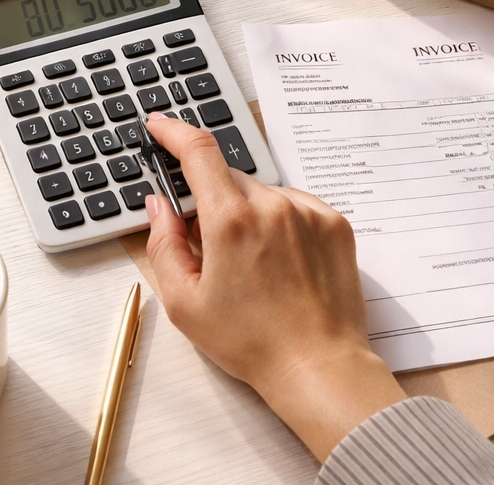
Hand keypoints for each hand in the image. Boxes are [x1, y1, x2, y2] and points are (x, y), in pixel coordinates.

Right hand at [142, 113, 405, 461]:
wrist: (318, 366)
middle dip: (212, 201)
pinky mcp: (334, 223)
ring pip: (262, 192)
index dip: (174, 132)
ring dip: (248, 212)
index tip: (160, 126)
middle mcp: (272, 205)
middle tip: (211, 246)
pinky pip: (294, 204)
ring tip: (254, 266)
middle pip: (228, 178)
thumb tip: (159, 205)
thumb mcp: (184, 302)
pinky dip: (280, 221)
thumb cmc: (252, 342)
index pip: (198, 151)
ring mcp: (308, 211)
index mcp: (230, 221)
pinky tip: (281, 262)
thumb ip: (164, 243)